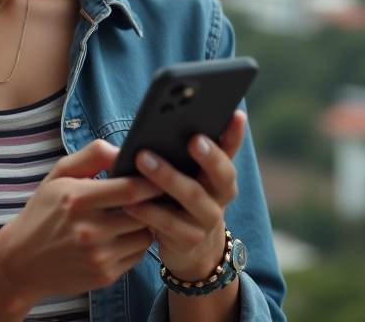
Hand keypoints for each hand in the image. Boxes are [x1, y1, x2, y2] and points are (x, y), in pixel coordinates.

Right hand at [0, 139, 161, 304]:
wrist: (22, 259)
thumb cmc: (44, 210)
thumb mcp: (60, 174)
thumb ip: (93, 155)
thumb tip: (124, 151)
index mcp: (77, 199)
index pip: (130, 189)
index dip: (150, 181)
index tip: (158, 176)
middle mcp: (89, 230)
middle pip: (142, 213)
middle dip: (153, 201)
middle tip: (157, 193)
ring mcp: (98, 256)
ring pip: (144, 236)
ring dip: (146, 223)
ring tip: (137, 213)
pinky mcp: (104, 276)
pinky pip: (137, 255)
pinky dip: (136, 243)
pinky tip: (124, 234)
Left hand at [122, 110, 246, 281]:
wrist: (188, 249)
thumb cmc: (176, 197)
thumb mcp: (179, 174)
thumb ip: (165, 152)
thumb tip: (133, 131)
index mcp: (219, 172)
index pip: (230, 149)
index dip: (235, 133)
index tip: (235, 114)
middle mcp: (220, 194)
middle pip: (222, 173)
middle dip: (209, 155)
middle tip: (193, 139)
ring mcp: (207, 219)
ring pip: (192, 195)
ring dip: (167, 176)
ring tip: (143, 158)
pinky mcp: (189, 240)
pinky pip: (168, 223)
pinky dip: (148, 210)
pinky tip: (130, 200)